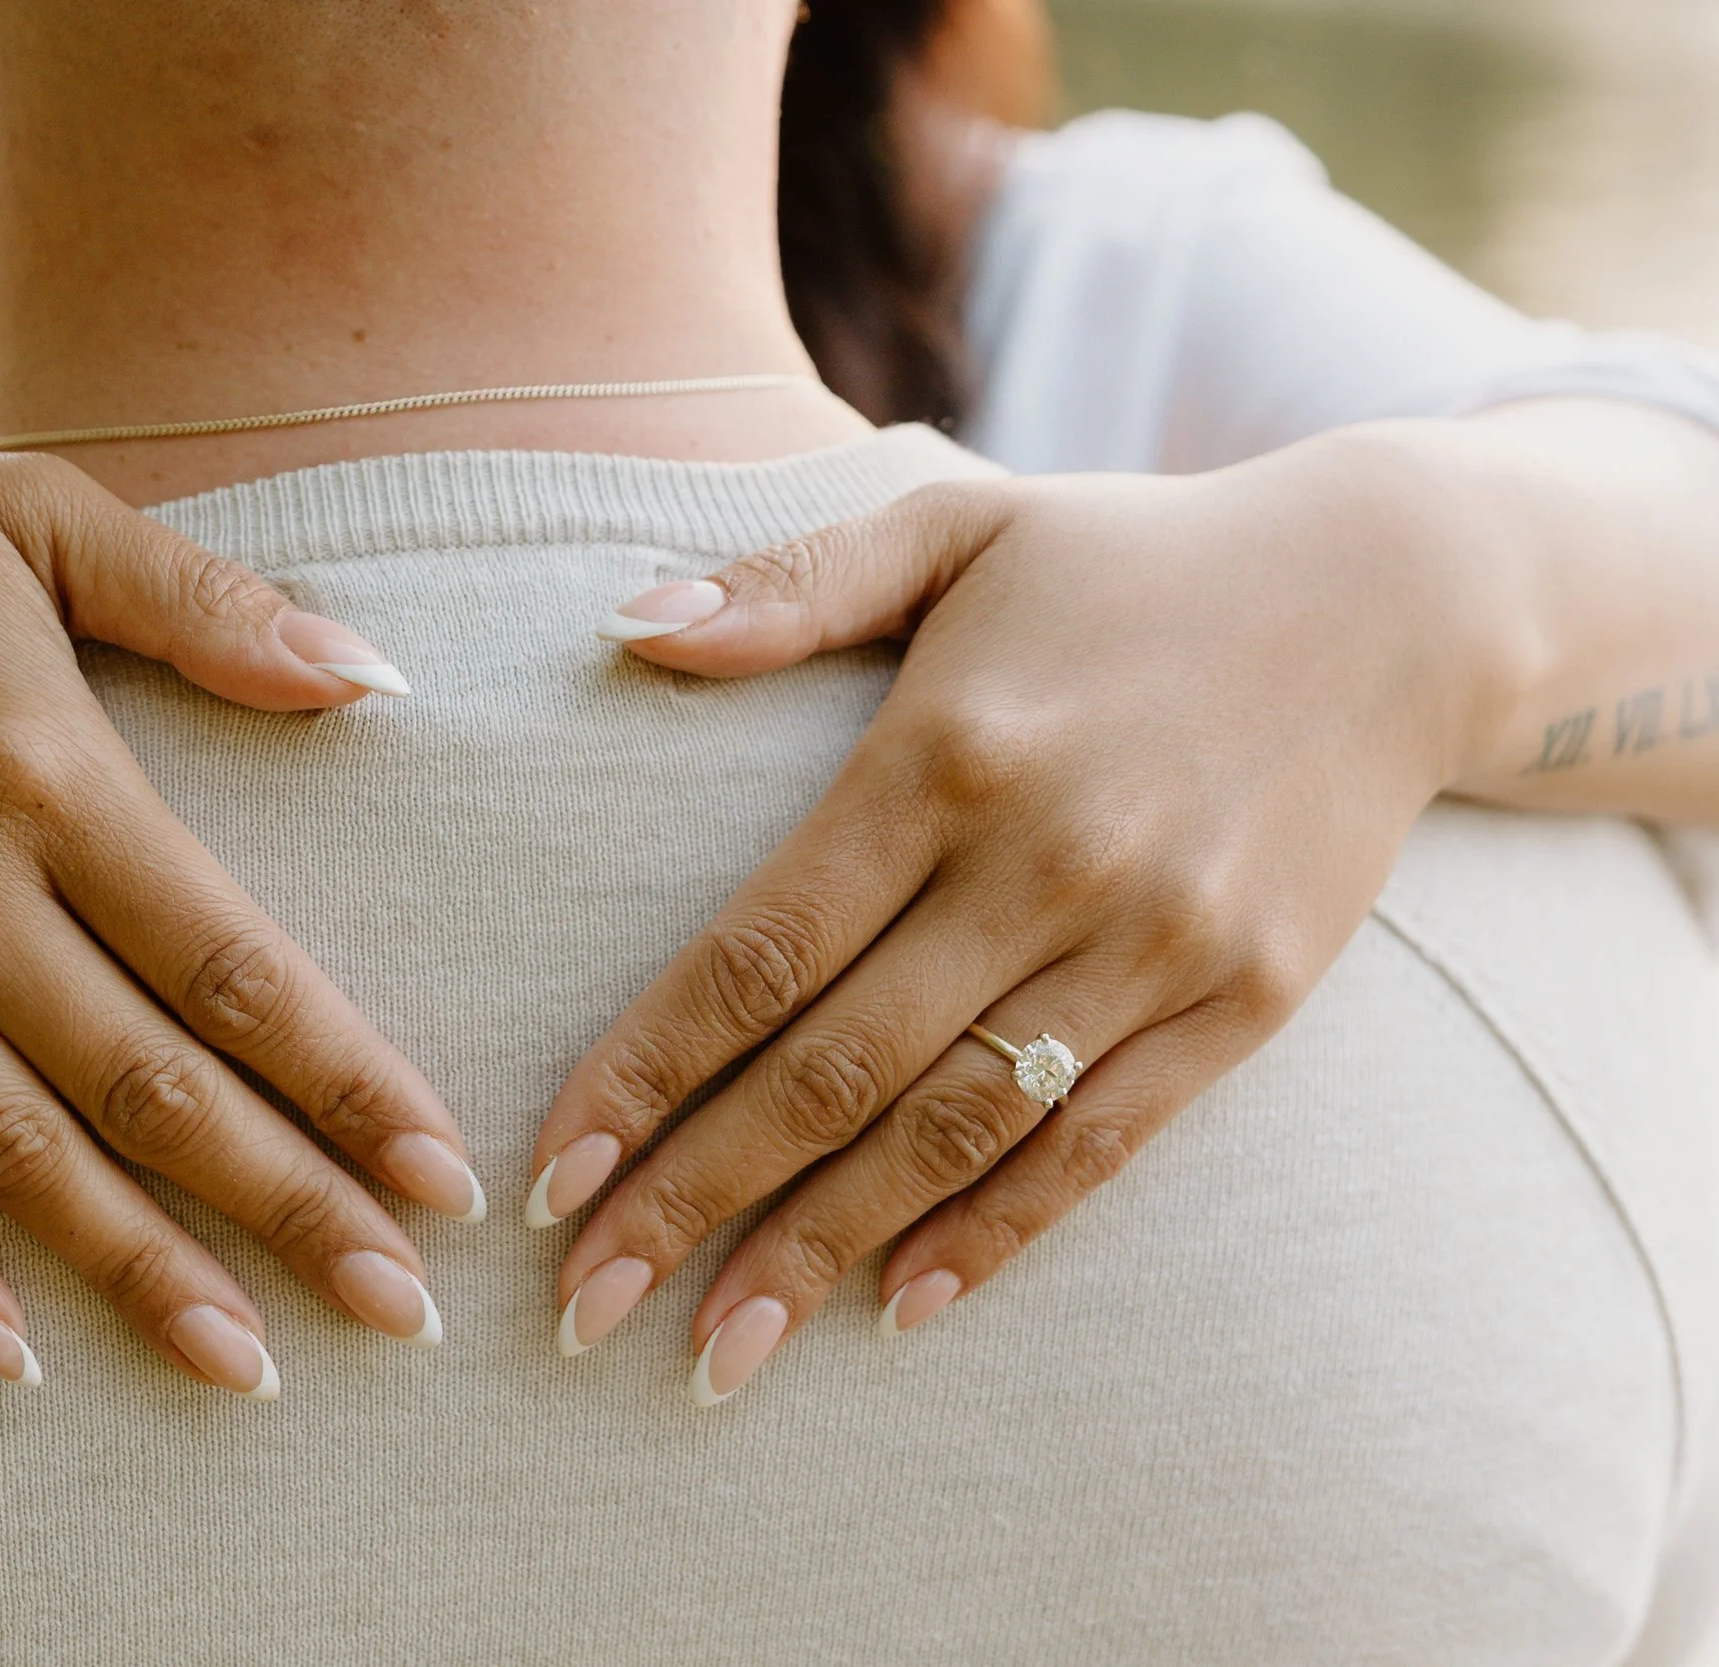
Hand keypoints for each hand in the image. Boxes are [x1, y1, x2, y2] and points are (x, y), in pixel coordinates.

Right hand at [0, 388, 479, 1395]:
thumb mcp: (32, 511)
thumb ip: (206, 600)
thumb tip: (377, 678)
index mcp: (41, 766)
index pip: (227, 964)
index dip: (347, 1082)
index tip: (442, 1178)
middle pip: (142, 1082)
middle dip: (287, 1207)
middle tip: (401, 1311)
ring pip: (1, 1148)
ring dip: (132, 1267)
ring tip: (249, 1365)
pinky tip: (5, 1351)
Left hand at [529, 432, 1513, 1401]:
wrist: (1399, 598)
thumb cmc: (1131, 562)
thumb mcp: (957, 527)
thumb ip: (791, 583)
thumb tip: (626, 630)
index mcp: (946, 752)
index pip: (759, 951)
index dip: (645, 1072)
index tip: (550, 1175)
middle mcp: (1044, 861)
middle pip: (834, 1070)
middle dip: (695, 1199)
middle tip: (585, 1308)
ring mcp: (1154, 942)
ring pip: (954, 1131)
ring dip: (823, 1252)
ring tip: (715, 1357)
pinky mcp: (1246, 1001)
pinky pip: (1102, 1146)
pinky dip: (999, 1234)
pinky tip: (900, 1309)